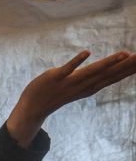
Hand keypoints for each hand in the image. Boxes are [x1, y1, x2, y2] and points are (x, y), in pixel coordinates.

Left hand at [7, 50, 135, 145]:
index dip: (130, 69)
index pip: (115, 76)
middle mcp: (84, 85)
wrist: (33, 107)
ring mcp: (70, 82)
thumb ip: (97, 77)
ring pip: (92, 72)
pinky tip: (87, 52)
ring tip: (124, 54)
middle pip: (109, 74)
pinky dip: (77, 62)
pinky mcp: (56, 78)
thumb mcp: (82, 85)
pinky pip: (68, 69)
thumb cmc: (59, 93)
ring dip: (108, 63)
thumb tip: (113, 68)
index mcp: (91, 86)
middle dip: (127, 65)